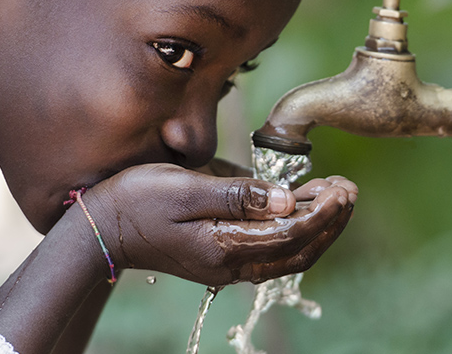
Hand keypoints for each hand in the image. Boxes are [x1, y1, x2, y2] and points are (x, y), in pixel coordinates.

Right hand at [80, 164, 356, 285]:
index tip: (342, 188)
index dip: (322, 212)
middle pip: (298, 251)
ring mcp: (228, 264)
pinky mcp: (223, 256)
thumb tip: (287, 200)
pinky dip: (297, 231)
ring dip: (318, 228)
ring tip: (337, 195)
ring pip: (289, 255)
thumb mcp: (186, 187)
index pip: (291, 234)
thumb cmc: (138, 199)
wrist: (102, 228)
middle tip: (349, 190)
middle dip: (330, 222)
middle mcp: (231, 264)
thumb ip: (238, 195)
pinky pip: (272, 250)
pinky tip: (305, 206)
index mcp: (224, 246)